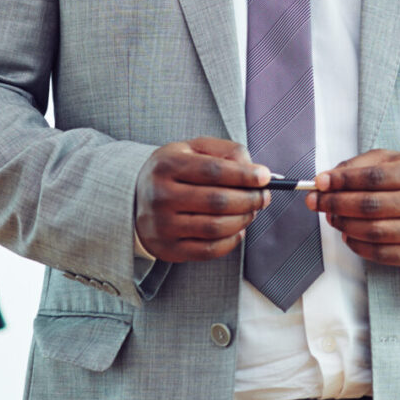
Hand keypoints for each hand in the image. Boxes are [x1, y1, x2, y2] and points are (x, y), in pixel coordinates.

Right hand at [134, 137, 270, 262]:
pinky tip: (237, 230)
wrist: (134, 198)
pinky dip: (231, 241)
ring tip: (251, 212)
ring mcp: (162, 225)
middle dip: (250, 199)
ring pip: (216, 227)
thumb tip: (256, 172)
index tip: (265, 177)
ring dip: (243, 220)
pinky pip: (209, 250)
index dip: (244, 175)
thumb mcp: (193, 149)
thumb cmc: (174, 171)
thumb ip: (226, 152)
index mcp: (167, 164)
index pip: (214, 170)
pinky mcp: (168, 248)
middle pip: (218, 201)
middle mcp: (161, 195)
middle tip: (264, 197)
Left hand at [307, 150, 399, 269]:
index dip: (342, 180)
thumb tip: (328, 178)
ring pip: (371, 231)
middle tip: (317, 201)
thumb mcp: (395, 162)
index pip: (373, 177)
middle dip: (335, 203)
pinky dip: (356, 244)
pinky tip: (348, 234)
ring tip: (332, 216)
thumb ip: (362, 164)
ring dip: (343, 224)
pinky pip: (378, 253)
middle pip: (369, 205)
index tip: (320, 182)